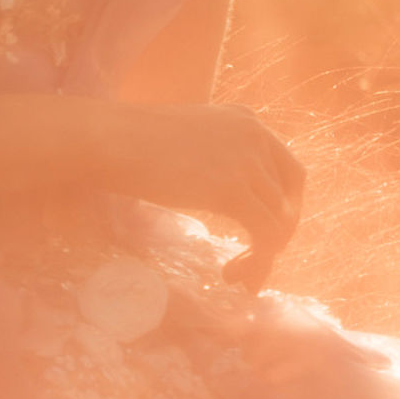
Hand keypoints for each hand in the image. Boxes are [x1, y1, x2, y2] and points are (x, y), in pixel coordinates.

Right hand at [91, 99, 305, 287]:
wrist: (107, 140)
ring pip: (280, 219)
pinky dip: (259, 261)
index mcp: (246, 120)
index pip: (285, 168)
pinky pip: (266, 233)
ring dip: (264, 255)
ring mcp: (246, 159)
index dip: (279, 205)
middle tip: (257, 260)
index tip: (257, 233)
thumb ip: (212, 157)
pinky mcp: (232, 188)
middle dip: (279, 231)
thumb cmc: (128, 143)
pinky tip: (234, 277)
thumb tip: (214, 188)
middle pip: (292, 193)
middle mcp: (255, 134)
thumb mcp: (185, 141)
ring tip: (237, 278)